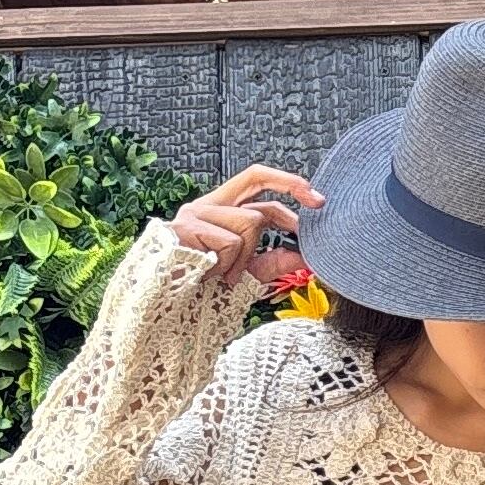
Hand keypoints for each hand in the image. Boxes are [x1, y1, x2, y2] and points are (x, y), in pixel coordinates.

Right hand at [169, 166, 324, 292]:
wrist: (166, 306)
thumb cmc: (203, 289)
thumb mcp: (248, 273)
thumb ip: (274, 261)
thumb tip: (306, 256)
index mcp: (220, 210)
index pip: (255, 180)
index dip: (287, 183)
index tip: (316, 198)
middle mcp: (207, 204)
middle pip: (255, 178)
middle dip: (290, 186)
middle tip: (318, 203)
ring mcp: (196, 213)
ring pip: (251, 222)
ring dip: (246, 257)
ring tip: (224, 275)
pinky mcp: (189, 227)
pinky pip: (232, 243)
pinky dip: (230, 265)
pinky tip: (212, 275)